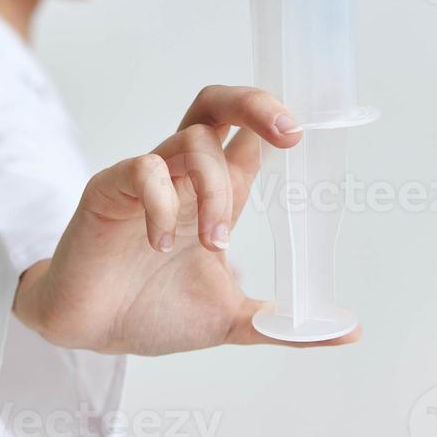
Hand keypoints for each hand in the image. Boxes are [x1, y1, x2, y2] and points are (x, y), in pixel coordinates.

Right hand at [13, 85, 360, 354]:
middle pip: (218, 106)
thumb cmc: (151, 312)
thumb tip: (347, 331)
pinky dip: (162, 204)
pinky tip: (160, 244)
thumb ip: (282, 324)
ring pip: (192, 141)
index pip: (251, 138)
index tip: (311, 137)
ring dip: (215, 189)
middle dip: (256, 104)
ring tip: (212, 244)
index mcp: (215, 194)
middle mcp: (184, 176)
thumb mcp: (230, 321)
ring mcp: (146, 178)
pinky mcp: (109, 190)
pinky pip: (143, 170)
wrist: (89, 331)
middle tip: (288, 135)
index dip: (280, 127)